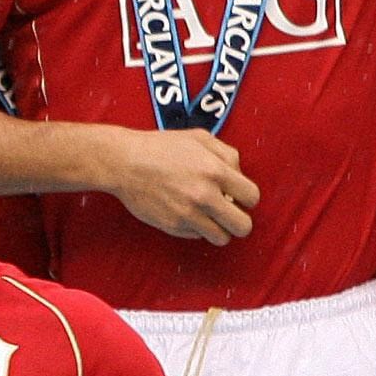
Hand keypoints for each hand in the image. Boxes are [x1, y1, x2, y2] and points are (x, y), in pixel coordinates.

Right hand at [105, 126, 257, 244]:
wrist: (123, 162)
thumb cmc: (160, 147)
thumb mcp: (198, 138)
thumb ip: (227, 154)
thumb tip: (239, 176)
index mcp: (215, 171)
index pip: (252, 197)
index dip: (247, 198)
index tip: (237, 196)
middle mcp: (204, 195)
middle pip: (243, 226)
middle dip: (239, 221)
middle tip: (228, 213)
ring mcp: (188, 214)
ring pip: (222, 238)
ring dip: (219, 228)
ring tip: (208, 216)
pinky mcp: (173, 226)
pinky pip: (197, 236)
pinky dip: (195, 228)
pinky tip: (184, 212)